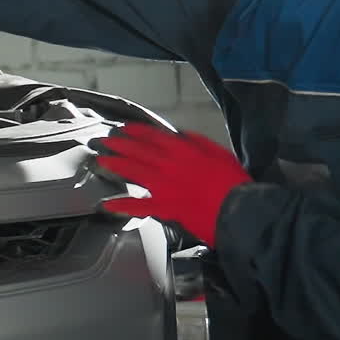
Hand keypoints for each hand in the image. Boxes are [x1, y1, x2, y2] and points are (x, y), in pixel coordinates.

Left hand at [91, 123, 250, 247]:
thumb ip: (199, 142)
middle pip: (138, 151)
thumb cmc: (233, 183)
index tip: (124, 129)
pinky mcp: (165, 207)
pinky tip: (108, 205)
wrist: (239, 210)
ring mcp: (165, 186)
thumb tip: (182, 134)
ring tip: (100, 161)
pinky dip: (122, 205)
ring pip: (134, 171)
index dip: (136, 131)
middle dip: (118, 144)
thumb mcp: (220, 153)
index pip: (154, 136)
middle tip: (102, 141)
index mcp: (185, 150)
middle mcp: (170, 164)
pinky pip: (139, 205)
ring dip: (114, 165)